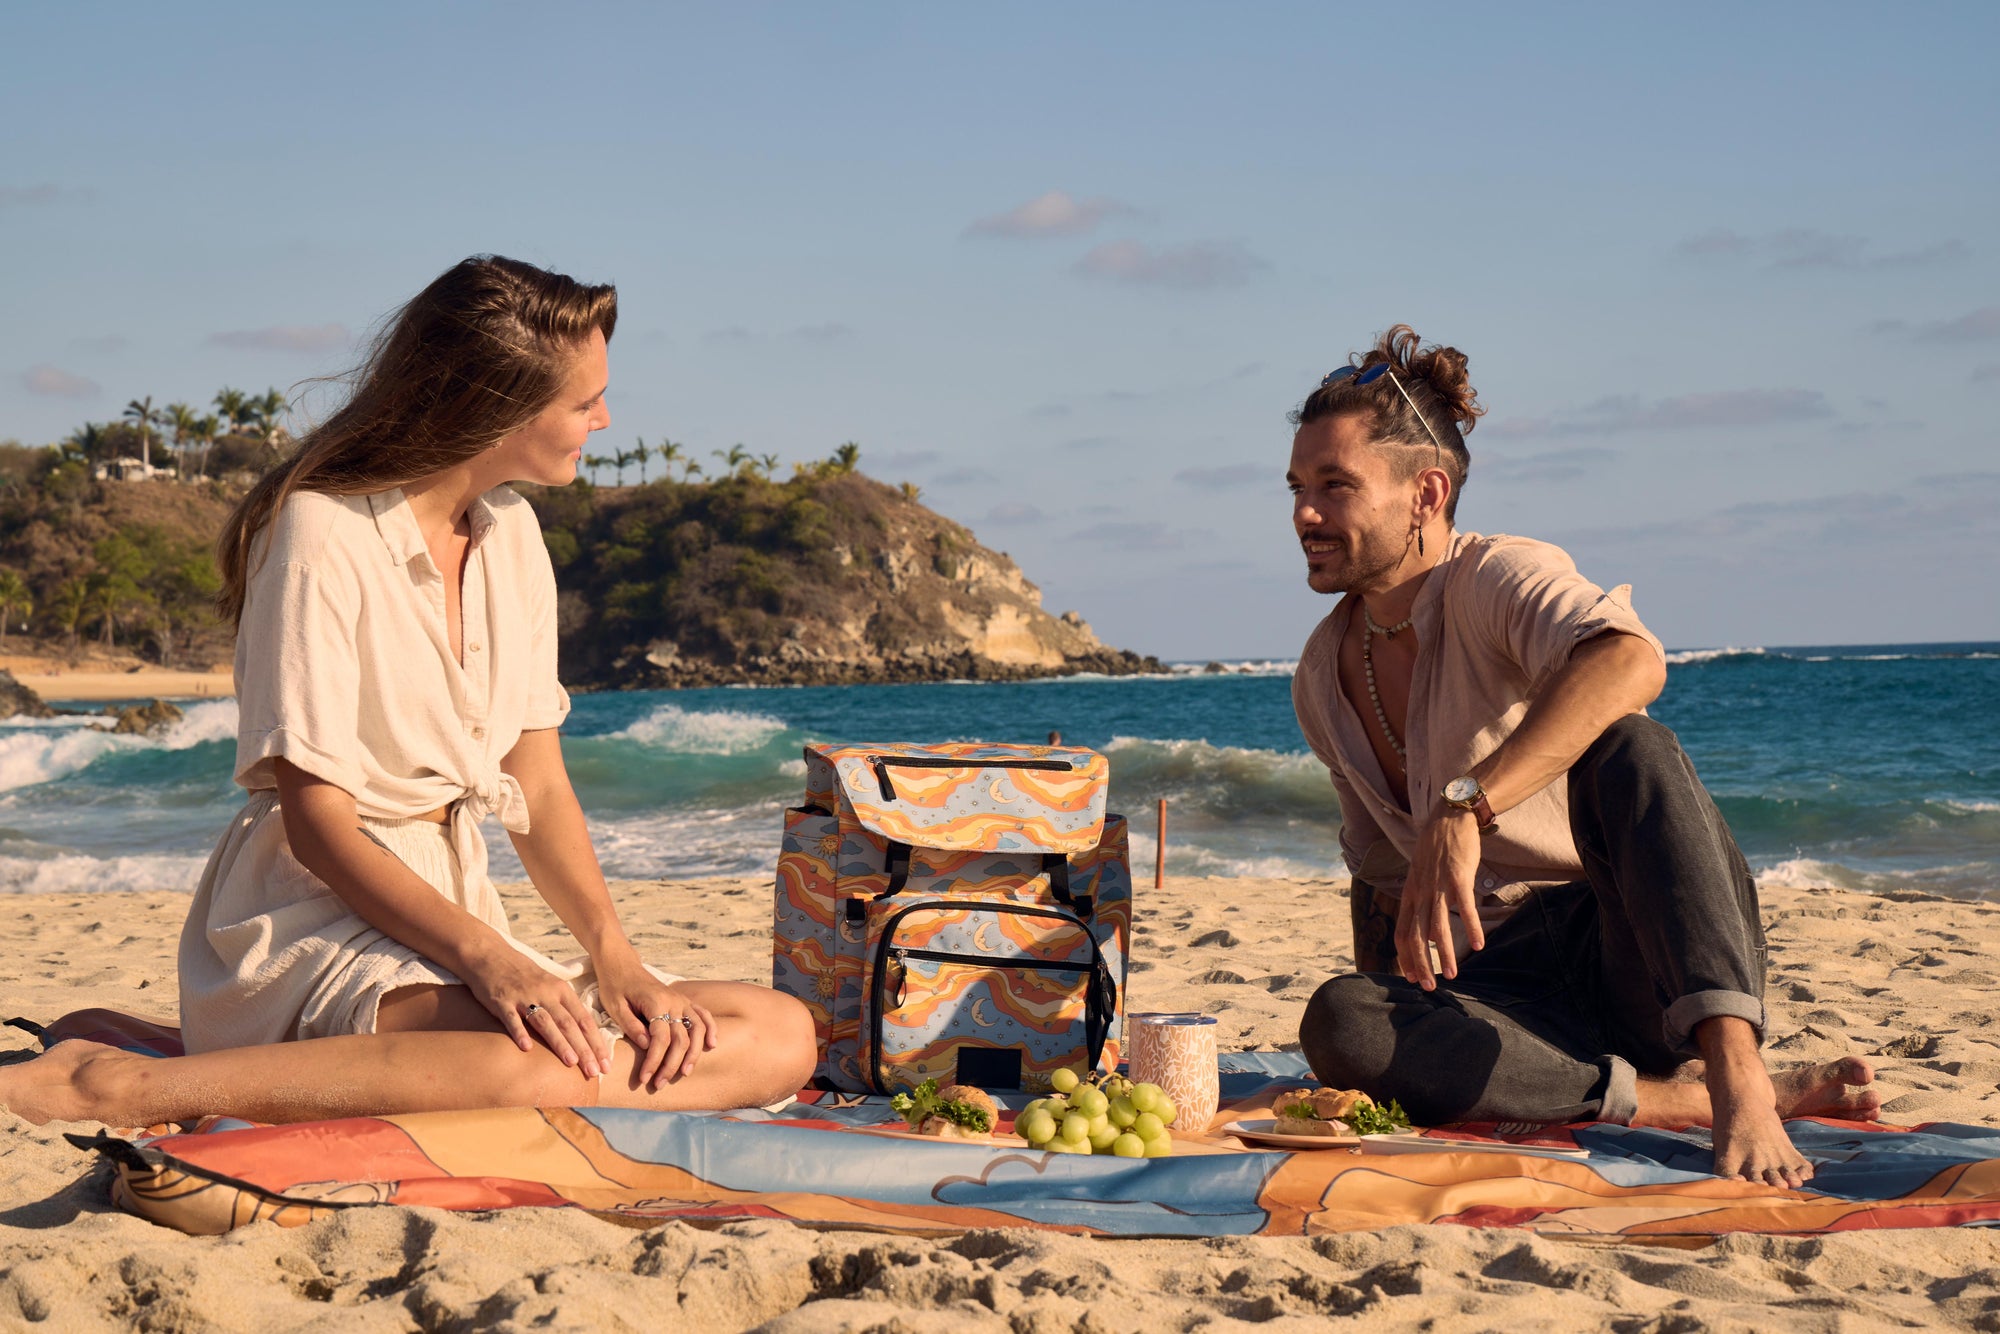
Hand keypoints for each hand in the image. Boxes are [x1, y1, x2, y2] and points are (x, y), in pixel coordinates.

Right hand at [463, 946, 611, 1077]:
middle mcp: (546, 993)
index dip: (596, 1042)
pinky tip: (526, 1049)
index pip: (584, 1020)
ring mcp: (524, 996)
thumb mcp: (550, 986)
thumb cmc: (524, 975)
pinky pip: (512, 1019)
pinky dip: (519, 1033)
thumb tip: (582, 1035)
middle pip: (569, 1024)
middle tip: (595, 1071)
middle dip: (584, 1049)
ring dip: (559, 1043)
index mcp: (561, 990)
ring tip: (572, 1062)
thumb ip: (564, 1008)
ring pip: (545, 1022)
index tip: (606, 1064)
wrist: (491, 955)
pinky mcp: (502, 1001)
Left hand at [595, 949, 717, 1090]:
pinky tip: (712, 1045)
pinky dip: (711, 1029)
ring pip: (697, 1029)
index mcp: (655, 1002)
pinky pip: (703, 1015)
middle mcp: (674, 1001)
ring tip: (685, 1072)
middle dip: (671, 1064)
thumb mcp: (615, 1007)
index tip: (645, 1078)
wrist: (622, 965)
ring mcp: (682, 1000)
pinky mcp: (684, 1001)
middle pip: (681, 1039)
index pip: (661, 1039)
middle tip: (660, 1084)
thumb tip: (648, 1046)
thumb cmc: (615, 986)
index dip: (654, 1061)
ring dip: (694, 1053)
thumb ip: (632, 1026)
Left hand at [1395, 808, 1485, 989]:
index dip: (1406, 957)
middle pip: (1416, 936)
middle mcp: (1421, 893)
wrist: (1448, 818)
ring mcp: (1439, 885)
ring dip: (1445, 954)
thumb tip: (1431, 935)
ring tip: (1452, 975)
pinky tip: (1479, 945)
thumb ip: (1422, 904)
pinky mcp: (1458, 877)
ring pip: (1439, 927)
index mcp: (1410, 894)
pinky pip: (1465, 907)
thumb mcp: (1421, 877)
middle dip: (1421, 964)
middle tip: (1429, 987)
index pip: (1402, 932)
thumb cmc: (1436, 850)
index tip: (1413, 977)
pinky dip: (1472, 927)